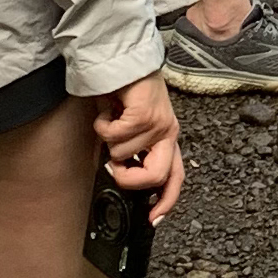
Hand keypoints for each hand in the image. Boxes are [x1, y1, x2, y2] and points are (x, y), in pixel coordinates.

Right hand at [93, 72, 183, 215]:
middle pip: (156, 176)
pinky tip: (109, 111)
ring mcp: (159, 123)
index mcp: (167, 138)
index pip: (175, 177)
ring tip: (111, 119)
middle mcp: (168, 132)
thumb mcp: (131, 126)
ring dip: (108, 140)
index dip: (166, 201)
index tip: (153, 219)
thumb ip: (132, 150)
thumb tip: (119, 172)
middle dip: (129, 178)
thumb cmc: (124, 92)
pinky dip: (103, 126)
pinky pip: (115, 136)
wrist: (121, 59)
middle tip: (114, 165)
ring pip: (124, 154)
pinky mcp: (145, 112)